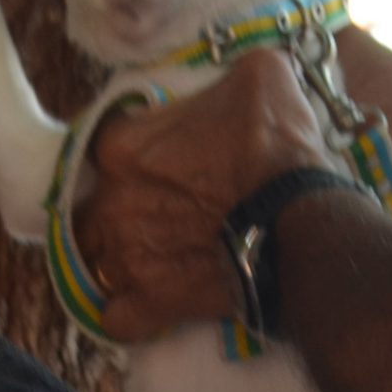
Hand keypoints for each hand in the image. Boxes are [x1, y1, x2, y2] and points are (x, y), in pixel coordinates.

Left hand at [75, 51, 338, 342]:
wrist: (297, 222)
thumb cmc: (275, 146)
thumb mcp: (262, 77)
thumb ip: (234, 73)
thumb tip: (244, 72)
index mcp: (124, 146)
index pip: (107, 145)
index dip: (134, 152)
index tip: (159, 158)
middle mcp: (111, 201)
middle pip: (94, 205)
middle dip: (119, 207)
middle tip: (159, 209)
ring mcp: (125, 257)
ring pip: (96, 260)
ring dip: (116, 259)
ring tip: (149, 258)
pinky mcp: (149, 303)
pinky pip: (116, 318)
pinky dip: (126, 314)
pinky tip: (145, 305)